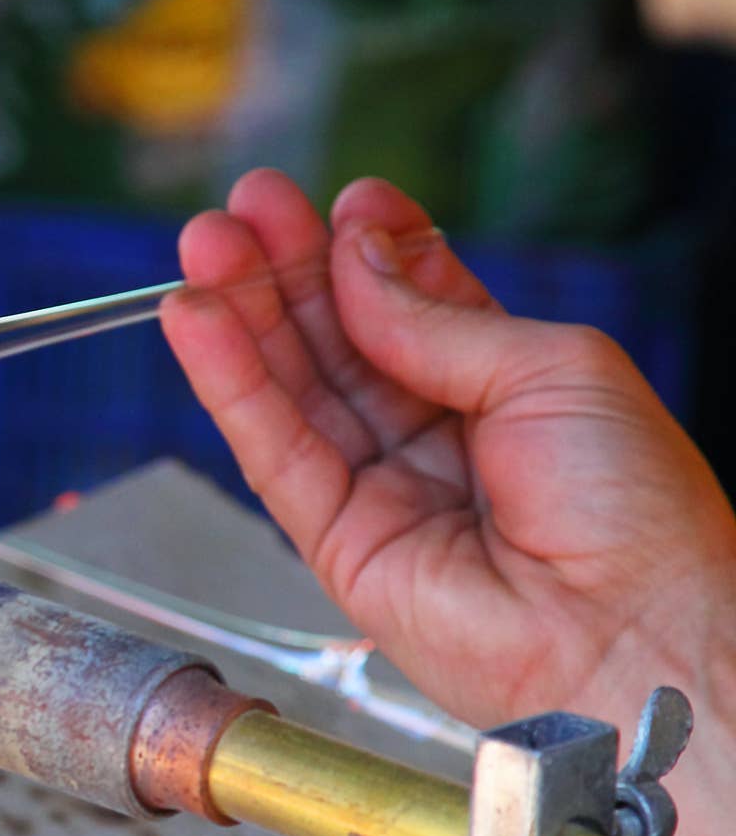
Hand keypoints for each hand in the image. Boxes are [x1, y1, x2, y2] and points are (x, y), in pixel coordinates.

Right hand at [160, 170, 735, 733]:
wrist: (634, 634)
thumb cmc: (635, 510)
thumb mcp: (553, 368)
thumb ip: (437, 318)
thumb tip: (354, 257)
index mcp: (509, 390)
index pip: (417, 305)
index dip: (372, 250)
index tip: (340, 200)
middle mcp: (440, 438)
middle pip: (341, 339)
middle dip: (288, 270)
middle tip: (242, 208)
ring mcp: (385, 490)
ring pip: (294, 389)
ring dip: (243, 314)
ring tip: (202, 245)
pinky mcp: (336, 543)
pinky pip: (273, 451)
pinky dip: (231, 384)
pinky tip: (199, 321)